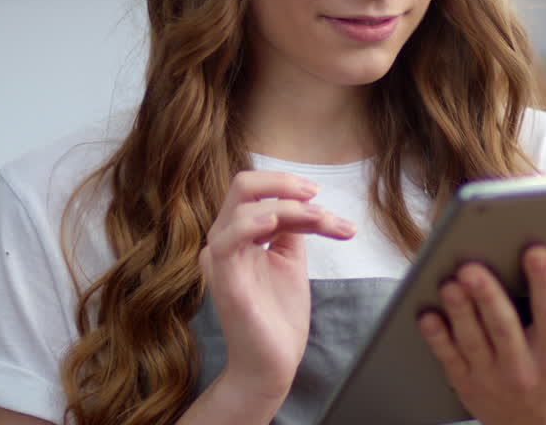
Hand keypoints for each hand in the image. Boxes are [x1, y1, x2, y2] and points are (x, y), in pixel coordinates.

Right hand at [199, 170, 355, 402]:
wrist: (272, 362)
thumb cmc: (278, 315)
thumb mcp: (290, 260)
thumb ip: (291, 229)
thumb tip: (305, 202)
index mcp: (239, 234)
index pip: (258, 192)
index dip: (292, 190)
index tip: (323, 204)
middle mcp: (225, 239)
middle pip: (243, 185)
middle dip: (285, 183)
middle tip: (317, 196)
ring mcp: (221, 257)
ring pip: (243, 203)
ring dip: (290, 206)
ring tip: (321, 220)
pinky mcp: (223, 277)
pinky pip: (227, 238)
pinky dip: (253, 221)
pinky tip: (278, 221)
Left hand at [417, 246, 545, 424]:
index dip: (545, 281)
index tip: (536, 250)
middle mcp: (524, 367)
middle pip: (503, 327)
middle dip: (488, 296)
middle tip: (472, 267)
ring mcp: (491, 377)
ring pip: (472, 340)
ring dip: (460, 312)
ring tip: (451, 282)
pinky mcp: (466, 383)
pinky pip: (448, 358)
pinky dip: (437, 337)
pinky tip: (427, 314)